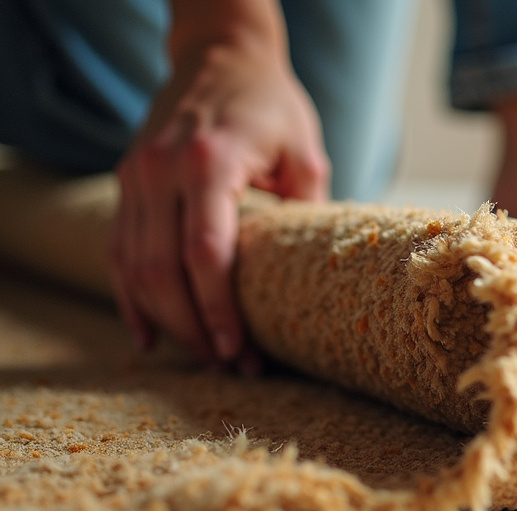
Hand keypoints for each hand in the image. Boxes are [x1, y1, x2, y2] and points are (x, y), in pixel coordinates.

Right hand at [109, 21, 328, 368]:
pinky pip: (118, 252)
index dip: (220, 311)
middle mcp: (160, 170)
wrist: (219, 54)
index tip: (242, 353)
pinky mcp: (126, 184)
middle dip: (196, 329)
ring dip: (169, 323)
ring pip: (134, 269)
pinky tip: (151, 337)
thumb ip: (306, 210)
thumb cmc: (272, 104)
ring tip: (207, 360)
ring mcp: (135, 177)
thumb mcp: (304, 151)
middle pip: (163, 272)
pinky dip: (131, 299)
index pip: (204, 253)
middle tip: (232, 368)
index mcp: (208, 162)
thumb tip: (317, 277)